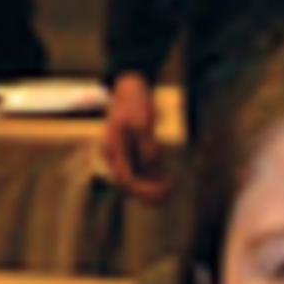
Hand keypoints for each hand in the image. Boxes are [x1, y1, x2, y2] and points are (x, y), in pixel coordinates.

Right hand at [101, 71, 172, 201]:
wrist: (129, 89)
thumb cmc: (136, 103)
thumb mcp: (144, 121)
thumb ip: (147, 145)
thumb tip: (151, 167)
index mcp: (112, 148)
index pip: (125, 180)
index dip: (145, 189)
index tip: (165, 186)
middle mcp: (112, 156)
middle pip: (127, 186)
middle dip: (148, 193)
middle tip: (170, 192)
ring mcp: (119, 156)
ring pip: (132, 182)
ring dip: (150, 189)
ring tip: (171, 186)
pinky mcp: (127, 154)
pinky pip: (137, 173)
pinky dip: (151, 179)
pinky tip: (167, 178)